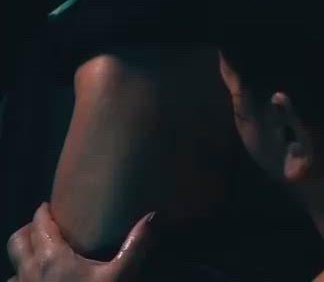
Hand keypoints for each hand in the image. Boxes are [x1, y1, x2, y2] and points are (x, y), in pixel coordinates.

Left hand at [7, 203, 155, 281]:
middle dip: (30, 229)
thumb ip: (134, 247)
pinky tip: (38, 281)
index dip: (45, 210)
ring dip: (24, 255)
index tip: (54, 206)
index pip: (39, 221)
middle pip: (18, 239)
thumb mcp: (118, 277)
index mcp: (51, 256)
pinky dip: (22, 278)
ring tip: (41, 255)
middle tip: (47, 227)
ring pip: (13, 264)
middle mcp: (30, 270)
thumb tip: (153, 216)